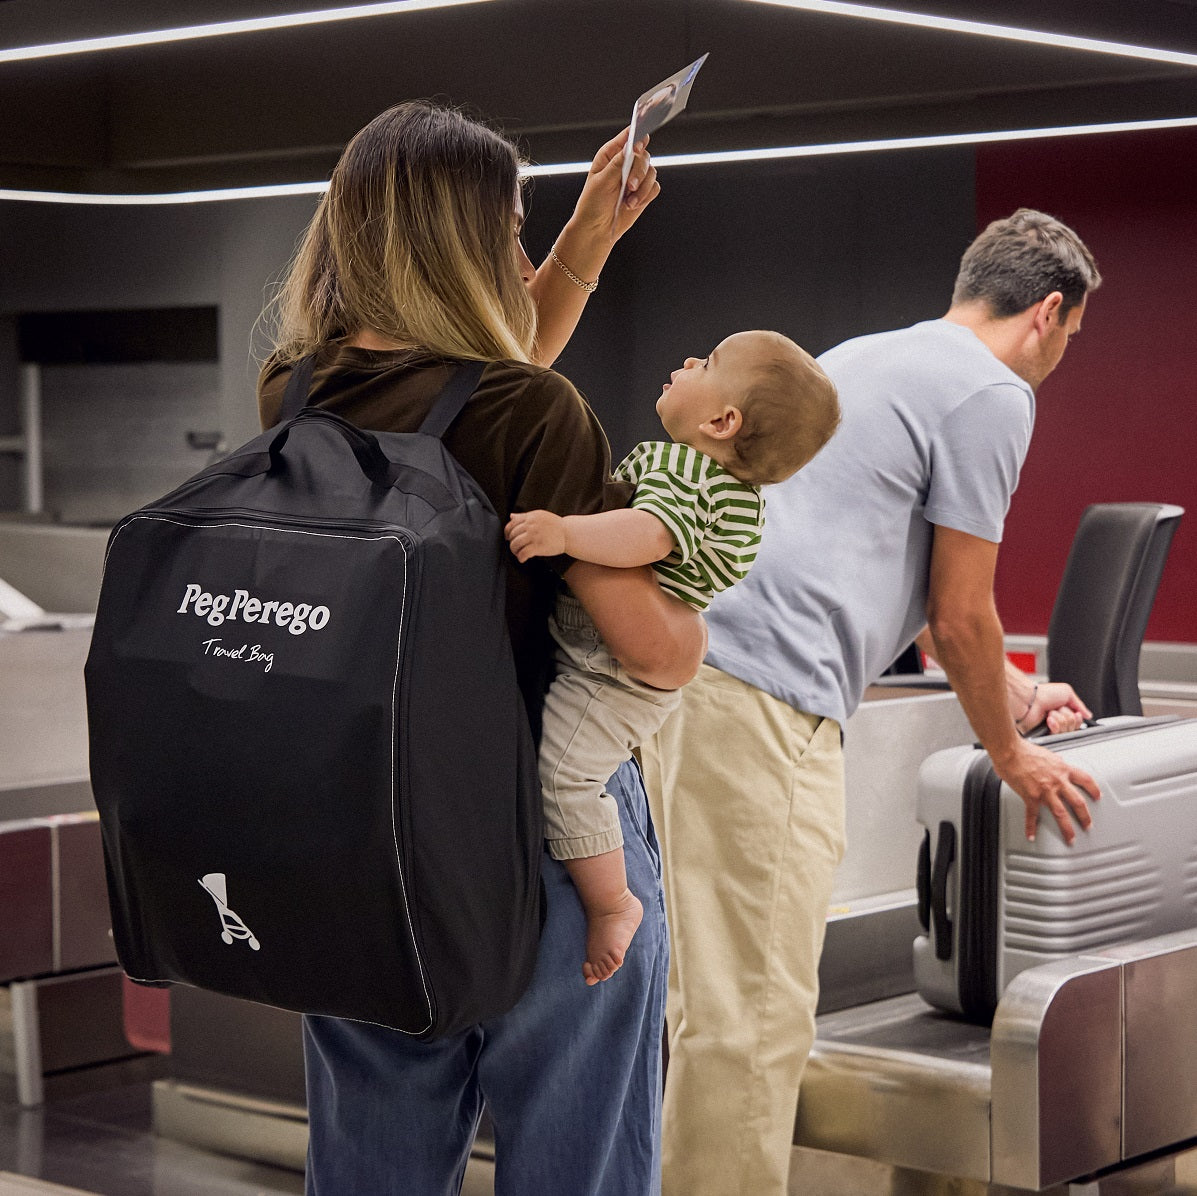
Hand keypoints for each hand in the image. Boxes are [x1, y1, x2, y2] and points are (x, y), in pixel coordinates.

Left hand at [505, 510, 565, 561]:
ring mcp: (534, 536)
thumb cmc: (555, 525)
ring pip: (515, 545)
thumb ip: (524, 516)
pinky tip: (522, 559)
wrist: (569, 533)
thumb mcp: (539, 516)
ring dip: (515, 551)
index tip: (508, 538)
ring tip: (519, 553)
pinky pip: (523, 553)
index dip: (507, 532)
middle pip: (512, 535)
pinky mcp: (538, 547)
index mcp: (530, 517)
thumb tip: (511, 516)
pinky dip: (520, 558)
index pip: (512, 524)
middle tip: (515, 547)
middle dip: (511, 542)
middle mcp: (531, 525)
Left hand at [570, 126, 660, 245]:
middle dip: (639, 172)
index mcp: (610, 155)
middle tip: (630, 186)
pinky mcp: (643, 191)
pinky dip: (645, 197)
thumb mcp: (602, 181)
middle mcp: (625, 163)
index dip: (636, 138)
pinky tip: (632, 205)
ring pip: (652, 172)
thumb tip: (631, 146)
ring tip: (629, 202)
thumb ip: (618, 163)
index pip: (628, 137)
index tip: (638, 146)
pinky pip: (654, 188)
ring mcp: (635, 177)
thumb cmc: (593, 204)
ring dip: (642, 188)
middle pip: (643, 156)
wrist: (597, 229)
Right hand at [993, 739, 1099, 844]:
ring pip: (1061, 813)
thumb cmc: (1024, 750)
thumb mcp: (1047, 753)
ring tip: (1070, 837)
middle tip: (1088, 825)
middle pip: (1078, 802)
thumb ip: (1055, 761)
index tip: (1097, 796)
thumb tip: (1057, 761)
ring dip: (1067, 828)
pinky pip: (1032, 815)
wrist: (1010, 751)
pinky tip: (1031, 834)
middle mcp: (1057, 781)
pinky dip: (1031, 826)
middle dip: (1085, 816)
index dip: (1094, 789)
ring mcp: (1045, 791)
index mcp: (1062, 769)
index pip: (1085, 779)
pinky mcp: (1030, 796)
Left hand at [1020, 681, 1091, 734]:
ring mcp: (1050, 727)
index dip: (1078, 719)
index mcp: (1062, 710)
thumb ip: (1079, 705)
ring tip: (1050, 713)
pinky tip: (1048, 720)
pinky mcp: (1044, 733)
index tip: (1076, 714)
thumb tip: (1088, 715)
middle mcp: (1057, 719)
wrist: (1029, 700)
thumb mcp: (1067, 692)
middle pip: (1073, 727)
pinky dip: (1054, 725)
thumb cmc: (1043, 693)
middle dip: (1068, 716)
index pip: (1077, 722)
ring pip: (1067, 730)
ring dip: (1060, 719)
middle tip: (1058, 709)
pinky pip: (1057, 734)